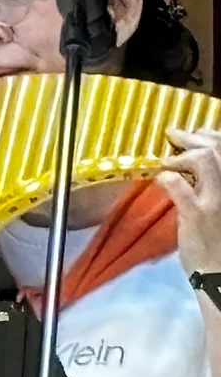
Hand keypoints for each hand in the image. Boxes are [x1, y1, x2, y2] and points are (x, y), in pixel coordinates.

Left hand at [159, 128, 220, 274]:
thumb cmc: (220, 241)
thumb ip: (214, 186)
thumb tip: (196, 165)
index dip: (211, 136)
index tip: (196, 134)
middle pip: (217, 148)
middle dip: (193, 137)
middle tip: (173, 135)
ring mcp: (218, 199)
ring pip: (204, 161)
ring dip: (181, 156)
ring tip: (167, 162)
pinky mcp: (198, 213)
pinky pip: (178, 184)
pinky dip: (167, 177)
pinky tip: (161, 180)